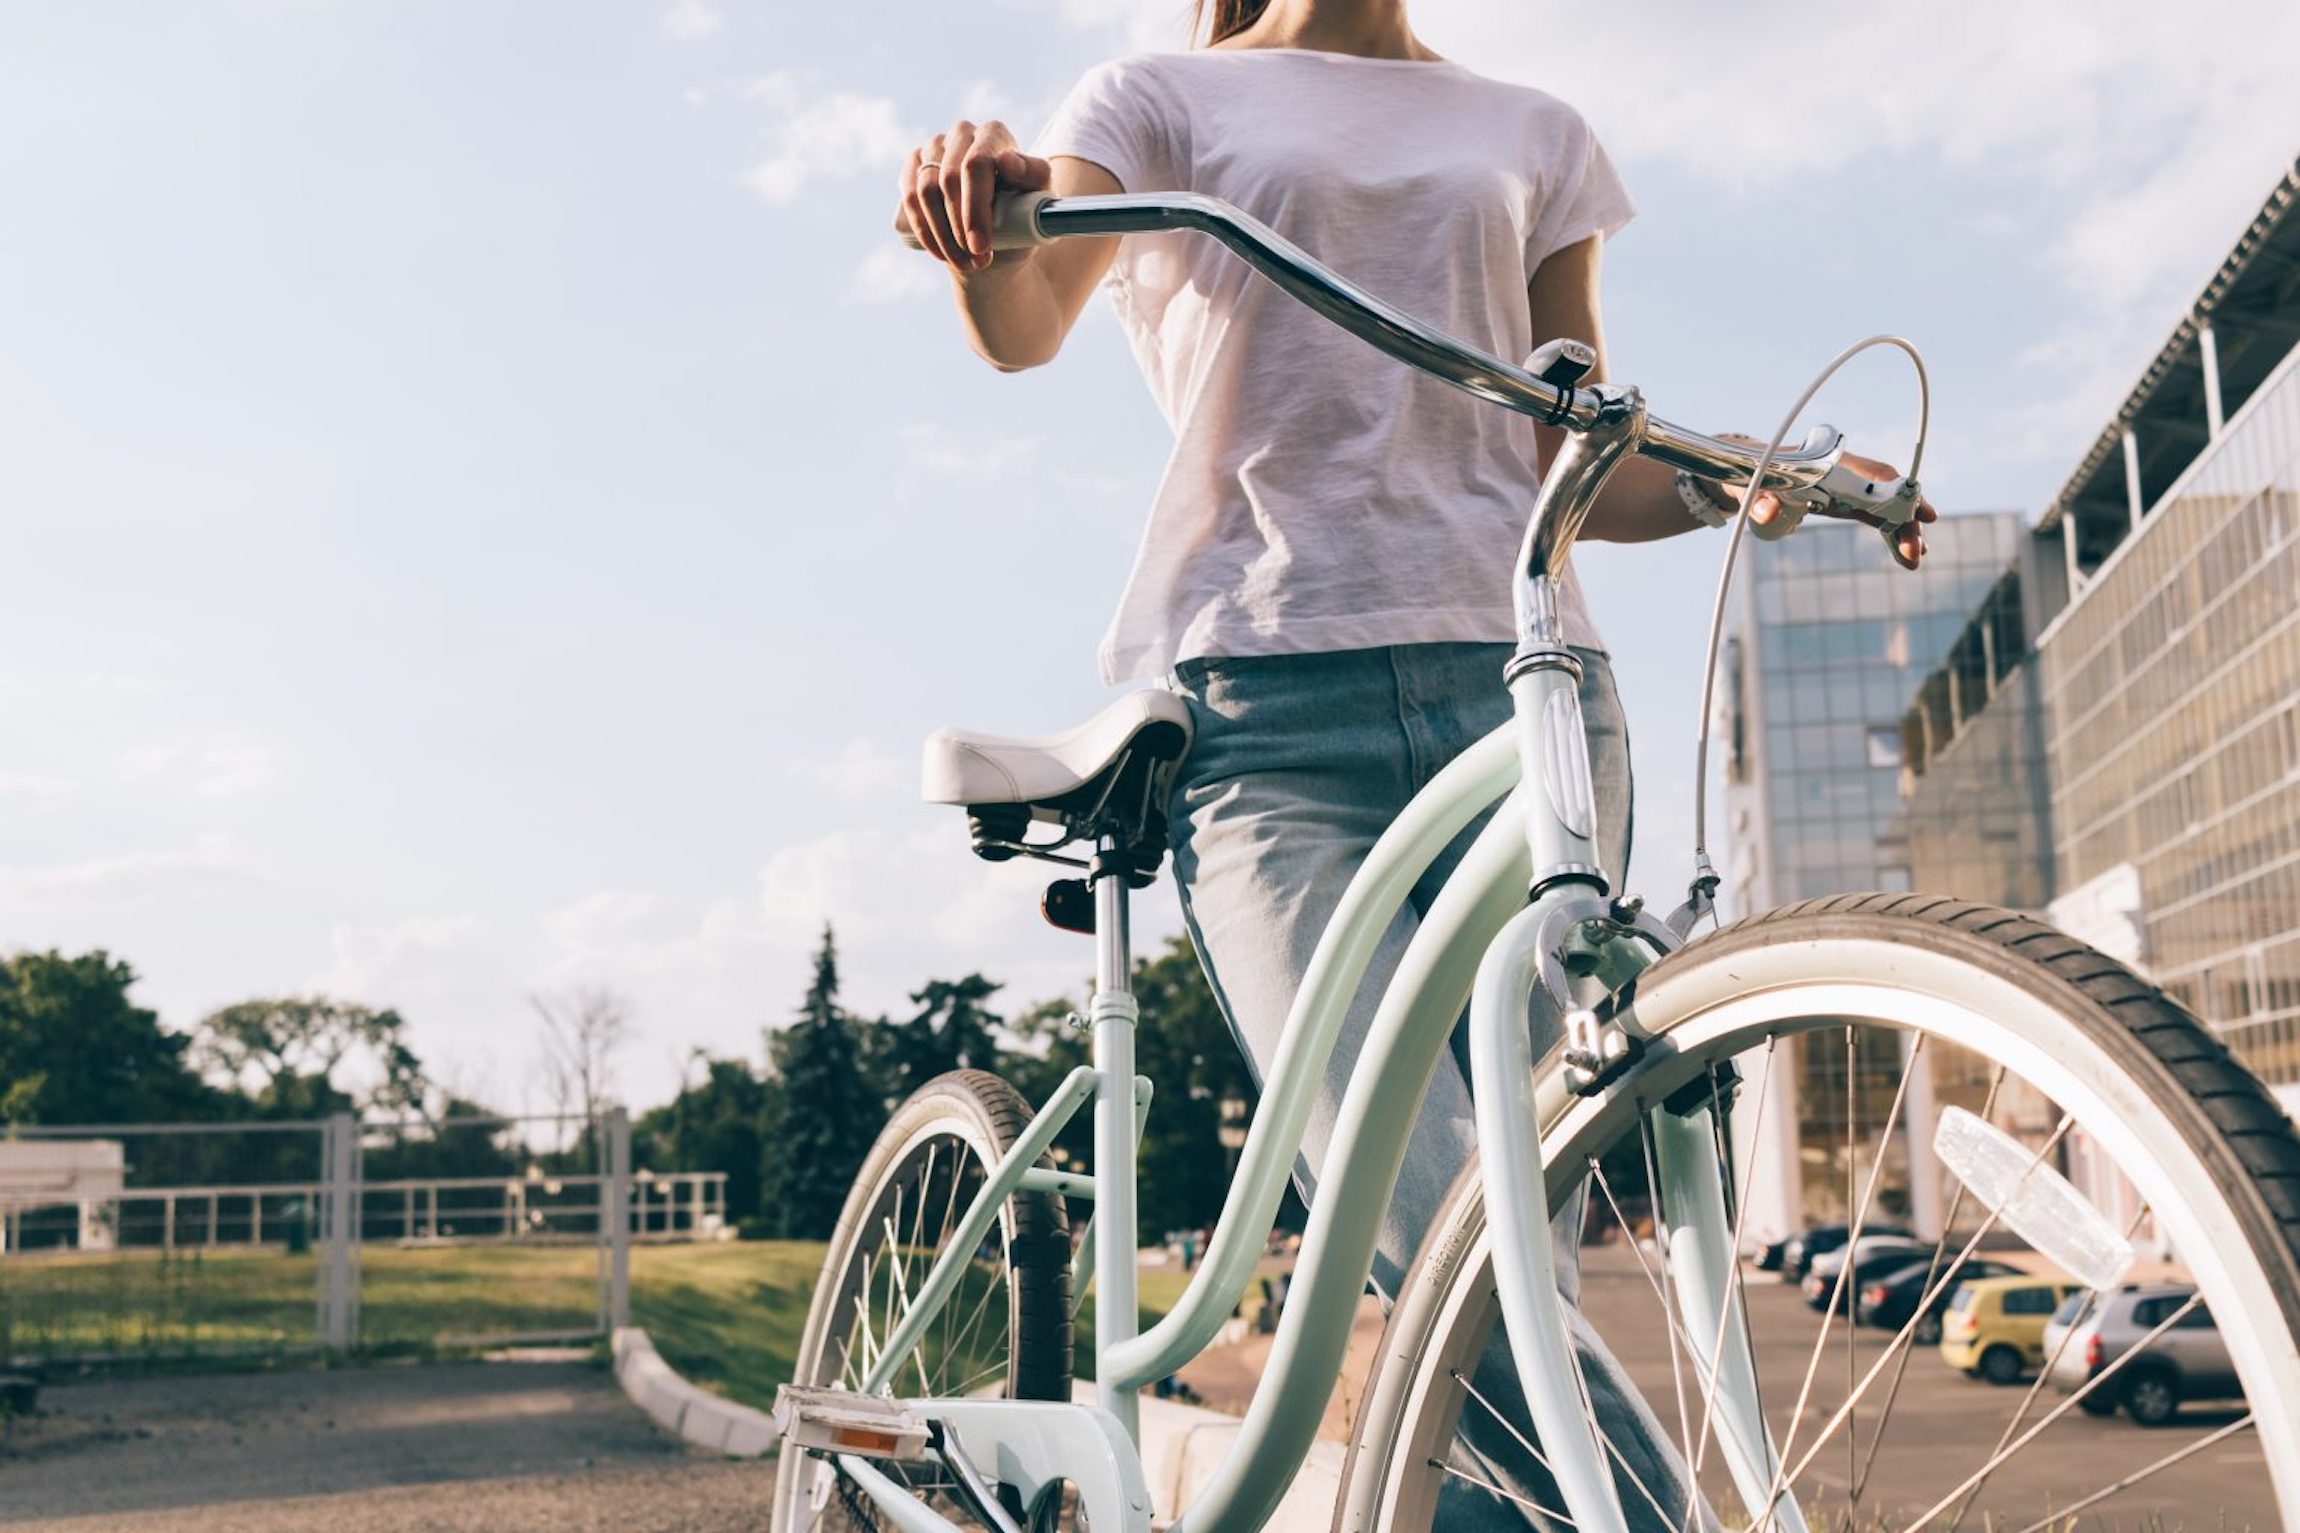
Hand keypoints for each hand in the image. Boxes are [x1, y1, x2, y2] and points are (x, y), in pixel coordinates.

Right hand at [900, 120, 1051, 272]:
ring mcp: (935, 148)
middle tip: (976, 261)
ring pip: (925, 190)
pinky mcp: (915, 166)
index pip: (977, 164)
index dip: (975, 208)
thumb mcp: (1039, 199)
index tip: (981, 246)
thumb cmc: (1022, 216)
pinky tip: (939, 252)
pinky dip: (922, 229)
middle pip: (948, 178)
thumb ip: (1035, 175)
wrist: (997, 238)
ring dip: (941, 235)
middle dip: (959, 227)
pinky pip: (909, 196)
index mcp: (994, 135)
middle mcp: (962, 134)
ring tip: (964, 264)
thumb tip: (1007, 162)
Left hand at [1741, 448, 1938, 570]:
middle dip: (1905, 520)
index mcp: (1827, 465)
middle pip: (1887, 491)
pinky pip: (1873, 513)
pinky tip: (1903, 551)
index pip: (1874, 475)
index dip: (1902, 492)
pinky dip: (1889, 531)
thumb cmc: (1746, 477)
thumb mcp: (1746, 489)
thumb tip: (1766, 512)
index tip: (1924, 513)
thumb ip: (1756, 501)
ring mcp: (1845, 486)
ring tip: (1913, 559)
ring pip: (1884, 504)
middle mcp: (1843, 472)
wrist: (1742, 471)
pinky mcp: (1841, 500)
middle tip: (1915, 554)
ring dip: (1901, 529)